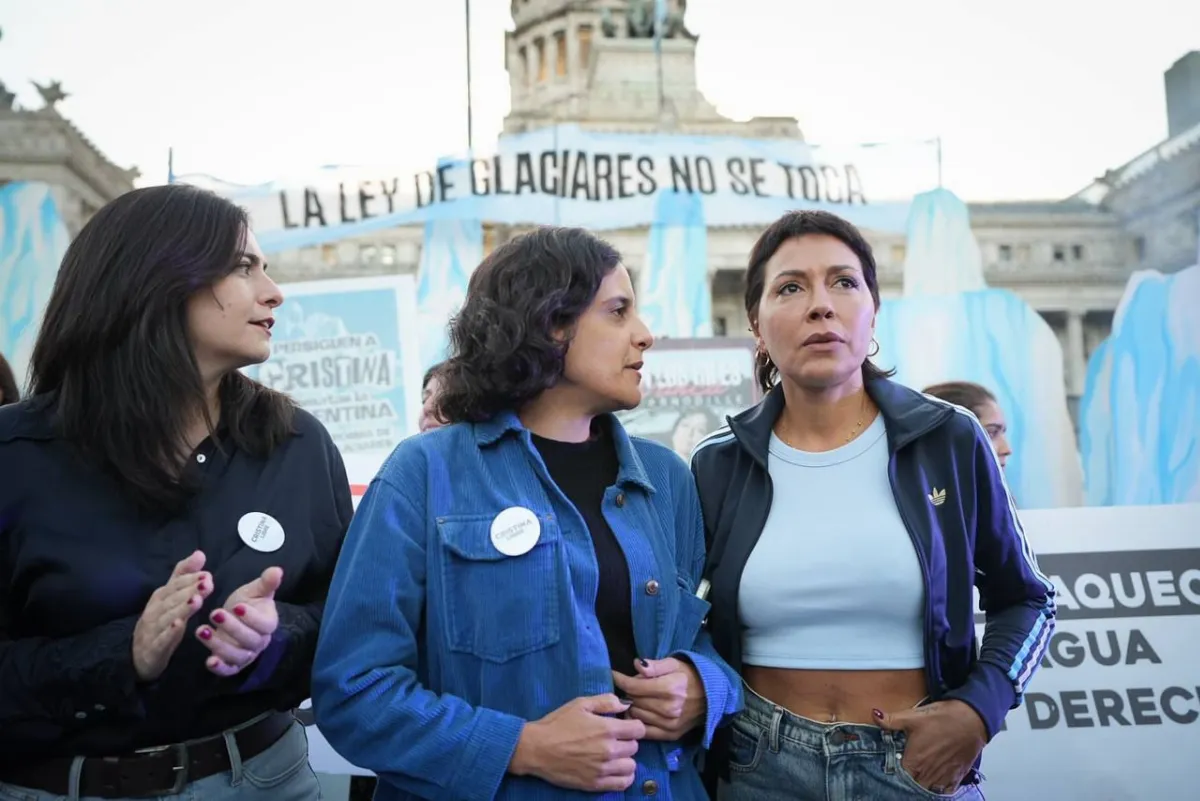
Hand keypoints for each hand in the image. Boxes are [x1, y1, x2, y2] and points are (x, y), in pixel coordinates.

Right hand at [132, 551, 212, 681]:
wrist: (141, 657)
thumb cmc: (161, 623)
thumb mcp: (173, 598)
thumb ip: (184, 576)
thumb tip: (200, 553)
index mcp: (161, 598)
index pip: (174, 585)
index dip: (190, 579)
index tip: (207, 575)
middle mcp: (154, 611)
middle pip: (171, 599)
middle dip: (189, 590)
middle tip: (206, 583)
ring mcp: (152, 630)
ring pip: (167, 617)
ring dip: (181, 608)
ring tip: (197, 600)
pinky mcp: (153, 649)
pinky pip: (161, 640)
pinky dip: (169, 633)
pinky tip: (179, 625)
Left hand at [195, 567, 282, 676]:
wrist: (235, 618)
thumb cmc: (246, 603)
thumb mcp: (255, 591)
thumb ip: (266, 582)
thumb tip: (277, 570)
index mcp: (268, 623)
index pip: (264, 624)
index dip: (252, 617)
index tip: (237, 606)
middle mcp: (259, 642)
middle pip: (249, 640)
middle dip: (232, 628)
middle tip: (214, 613)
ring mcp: (246, 655)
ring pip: (236, 655)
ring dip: (219, 645)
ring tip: (201, 630)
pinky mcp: (232, 665)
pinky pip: (228, 670)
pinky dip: (220, 668)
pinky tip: (209, 660)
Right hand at [509, 694, 645, 791]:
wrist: (537, 748)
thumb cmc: (557, 723)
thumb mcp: (580, 704)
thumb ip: (606, 702)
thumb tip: (626, 705)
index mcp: (607, 729)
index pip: (639, 729)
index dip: (634, 726)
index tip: (625, 726)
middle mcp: (609, 750)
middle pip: (635, 747)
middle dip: (627, 741)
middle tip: (615, 740)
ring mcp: (603, 769)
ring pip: (631, 766)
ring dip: (625, 760)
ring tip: (614, 756)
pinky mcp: (595, 784)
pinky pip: (622, 783)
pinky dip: (623, 777)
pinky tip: (615, 770)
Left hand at [612, 657, 705, 740]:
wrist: (711, 696)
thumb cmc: (689, 676)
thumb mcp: (674, 663)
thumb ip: (655, 665)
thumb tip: (637, 665)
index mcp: (669, 688)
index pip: (634, 686)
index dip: (621, 679)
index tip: (614, 675)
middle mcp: (669, 709)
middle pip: (634, 701)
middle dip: (628, 692)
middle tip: (629, 686)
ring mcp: (669, 724)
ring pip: (636, 716)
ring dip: (632, 707)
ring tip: (635, 698)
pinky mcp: (670, 735)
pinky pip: (644, 731)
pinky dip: (638, 721)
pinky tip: (639, 713)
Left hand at [874, 700, 986, 793]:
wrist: (973, 720)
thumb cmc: (942, 718)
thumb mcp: (913, 716)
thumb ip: (892, 720)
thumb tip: (874, 714)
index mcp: (915, 761)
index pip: (900, 776)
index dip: (895, 773)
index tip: (894, 767)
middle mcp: (928, 773)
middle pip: (913, 785)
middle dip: (908, 780)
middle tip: (907, 771)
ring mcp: (943, 777)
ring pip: (928, 789)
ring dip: (923, 784)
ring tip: (920, 775)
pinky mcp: (957, 776)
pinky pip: (945, 790)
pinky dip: (939, 788)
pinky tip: (936, 780)